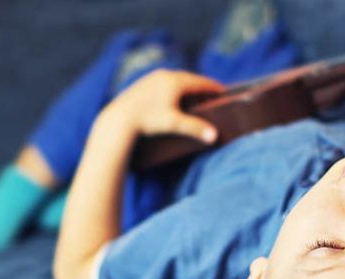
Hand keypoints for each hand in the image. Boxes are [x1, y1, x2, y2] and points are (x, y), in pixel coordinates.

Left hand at [95, 69, 224, 143]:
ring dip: (187, 87)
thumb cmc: (148, 121)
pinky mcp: (143, 82)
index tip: (224, 92)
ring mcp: (152, 77)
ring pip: (176, 79)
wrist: (119, 119)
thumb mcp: (174, 124)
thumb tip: (214, 136)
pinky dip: (174, 88)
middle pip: (189, 79)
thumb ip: (195, 128)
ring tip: (195, 95)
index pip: (201, 82)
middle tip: (212, 94)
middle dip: (201, 87)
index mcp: (176, 81)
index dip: (214, 87)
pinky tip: (174, 96)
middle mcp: (165, 75)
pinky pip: (164, 82)